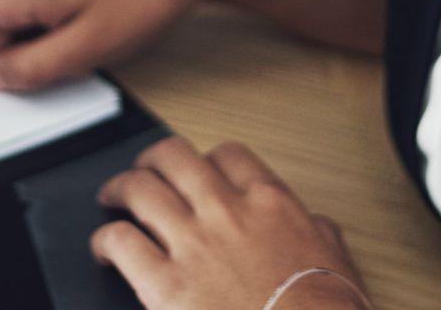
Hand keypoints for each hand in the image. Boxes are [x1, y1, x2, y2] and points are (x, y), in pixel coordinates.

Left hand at [92, 137, 366, 309]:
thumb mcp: (336, 263)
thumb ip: (319, 234)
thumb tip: (316, 227)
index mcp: (270, 204)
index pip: (229, 155)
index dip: (207, 158)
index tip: (200, 169)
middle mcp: (227, 213)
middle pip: (174, 158)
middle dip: (153, 160)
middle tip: (144, 170)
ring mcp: (194, 244)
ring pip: (140, 189)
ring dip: (121, 188)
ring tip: (112, 197)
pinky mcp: (166, 285)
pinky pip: (120, 242)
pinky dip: (106, 240)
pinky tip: (105, 249)